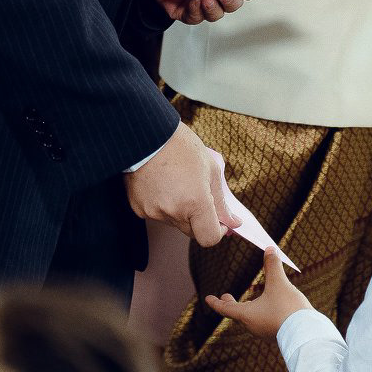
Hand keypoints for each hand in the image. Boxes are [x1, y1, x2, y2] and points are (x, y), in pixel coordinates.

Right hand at [124, 123, 240, 245]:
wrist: (147, 133)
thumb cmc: (181, 146)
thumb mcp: (210, 169)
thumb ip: (221, 201)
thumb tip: (233, 222)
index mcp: (195, 202)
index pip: (209, 238)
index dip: (218, 232)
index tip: (220, 221)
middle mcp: (173, 211)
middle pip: (192, 232)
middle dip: (199, 219)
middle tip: (198, 195)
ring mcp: (153, 211)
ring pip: (174, 222)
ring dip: (179, 210)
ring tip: (176, 182)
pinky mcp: (138, 208)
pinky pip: (157, 214)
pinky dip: (162, 205)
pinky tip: (161, 184)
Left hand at [205, 245, 313, 339]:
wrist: (307, 334)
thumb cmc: (288, 309)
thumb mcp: (279, 283)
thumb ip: (273, 266)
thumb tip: (269, 249)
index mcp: (247, 315)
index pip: (225, 309)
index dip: (216, 302)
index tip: (207, 299)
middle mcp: (252, 326)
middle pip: (237, 314)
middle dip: (231, 305)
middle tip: (226, 297)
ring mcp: (264, 332)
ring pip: (251, 319)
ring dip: (248, 308)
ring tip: (251, 299)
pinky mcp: (276, 334)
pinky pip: (263, 323)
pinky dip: (261, 313)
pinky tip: (270, 308)